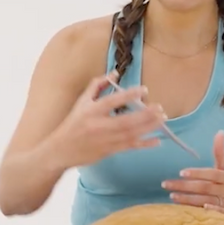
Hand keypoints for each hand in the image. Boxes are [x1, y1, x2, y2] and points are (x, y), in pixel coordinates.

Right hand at [48, 71, 167, 167]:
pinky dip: (144, 144)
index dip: (128, 95)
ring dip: (148, 127)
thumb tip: (115, 73)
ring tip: (162, 119)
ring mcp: (105, 140)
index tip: (144, 90)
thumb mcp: (81, 102)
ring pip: (130, 134)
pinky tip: (157, 140)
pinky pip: (129, 147)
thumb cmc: (72, 124)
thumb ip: (97, 85)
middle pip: (125, 121)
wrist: (61, 150)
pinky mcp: (109, 151)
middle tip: (160, 108)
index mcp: (90, 111)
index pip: (111, 101)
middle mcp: (98, 126)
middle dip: (145, 115)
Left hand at [163, 130, 223, 220]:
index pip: (211, 174)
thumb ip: (220, 153)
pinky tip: (191, 212)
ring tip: (171, 196)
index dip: (197, 173)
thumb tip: (220, 132)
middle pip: (204, 188)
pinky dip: (205, 212)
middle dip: (184, 187)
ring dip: (187, 199)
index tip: (181, 172)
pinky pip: (214, 215)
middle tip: (166, 184)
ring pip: (204, 200)